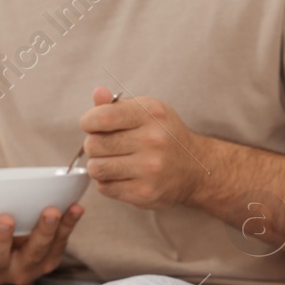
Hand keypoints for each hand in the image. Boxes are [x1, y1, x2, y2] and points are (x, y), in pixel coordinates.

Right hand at [0, 203, 83, 284]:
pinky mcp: (48, 261)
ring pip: (35, 252)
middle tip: (5, 218)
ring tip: (51, 210)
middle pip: (0, 257)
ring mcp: (26, 267)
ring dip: (45, 232)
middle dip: (2, 238)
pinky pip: (60, 244)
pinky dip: (69, 226)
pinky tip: (75, 207)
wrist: (7, 264)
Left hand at [80, 85, 199, 209]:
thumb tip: (98, 93)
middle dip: (93, 146)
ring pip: (96, 168)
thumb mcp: (148, 112)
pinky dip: (107, 182)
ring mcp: (150, 168)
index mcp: (151, 114)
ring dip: (98, 166)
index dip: (89, 122)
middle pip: (94, 144)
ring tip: (112, 162)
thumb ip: (118, 105)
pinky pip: (105, 187)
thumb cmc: (165, 136)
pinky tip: (122, 176)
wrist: (196, 170)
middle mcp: (153, 140)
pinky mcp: (145, 192)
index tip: (93, 126)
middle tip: (106, 147)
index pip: (102, 117)